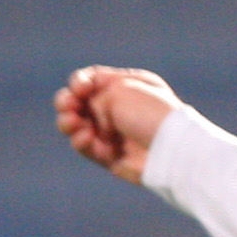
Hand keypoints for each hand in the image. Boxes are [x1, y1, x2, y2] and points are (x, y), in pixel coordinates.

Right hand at [55, 65, 180, 181]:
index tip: (82, 88)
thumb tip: (87, 117)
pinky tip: (86, 137)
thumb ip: (94, 97)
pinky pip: (86, 147)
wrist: (170, 149)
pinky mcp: (111, 156)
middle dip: (67, 102)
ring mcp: (115, 132)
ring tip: (72, 123)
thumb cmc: (148, 114)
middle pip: (80, 102)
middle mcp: (120, 108)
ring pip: (77, 126)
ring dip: (68, 123)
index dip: (79, 83)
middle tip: (69, 106)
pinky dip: (81, 141)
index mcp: (127, 85)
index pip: (92, 79)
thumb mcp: (119, 91)